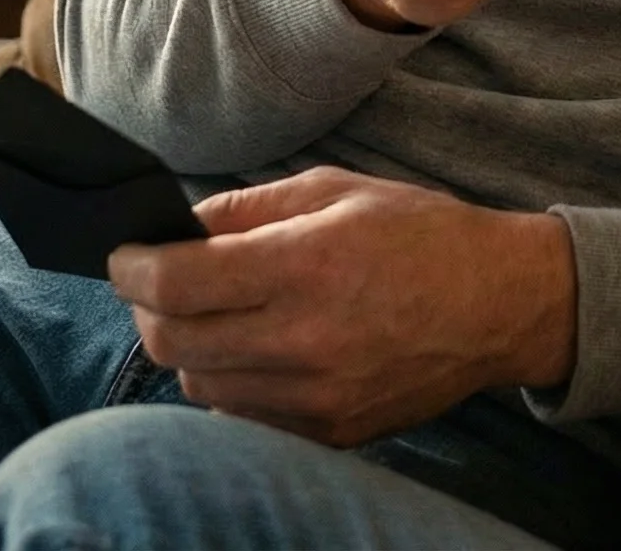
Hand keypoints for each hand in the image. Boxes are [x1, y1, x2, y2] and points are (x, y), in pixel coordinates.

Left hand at [110, 167, 576, 447]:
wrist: (499, 303)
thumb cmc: (421, 233)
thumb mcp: (341, 189)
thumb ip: (253, 206)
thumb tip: (181, 225)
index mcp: (310, 264)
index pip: (181, 282)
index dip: (134, 267)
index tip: (121, 254)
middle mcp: (305, 337)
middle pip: (173, 342)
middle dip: (147, 308)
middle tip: (155, 283)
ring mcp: (314, 396)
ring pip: (198, 385)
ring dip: (186, 348)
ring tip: (213, 314)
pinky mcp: (326, 432)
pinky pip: (241, 416)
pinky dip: (229, 382)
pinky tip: (254, 348)